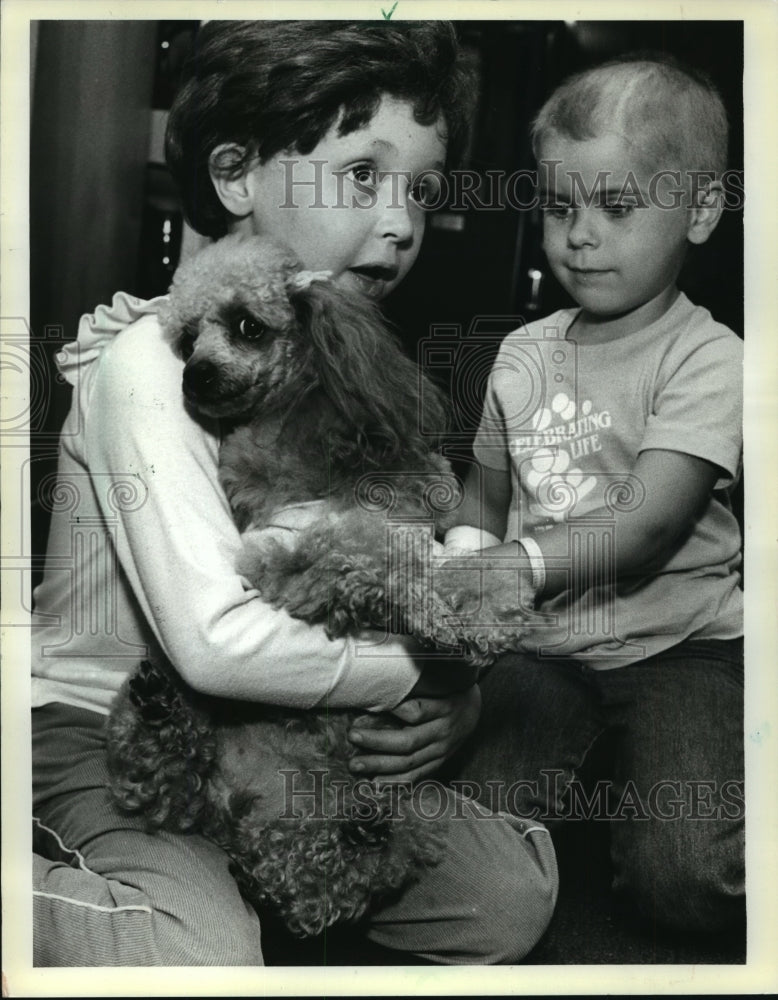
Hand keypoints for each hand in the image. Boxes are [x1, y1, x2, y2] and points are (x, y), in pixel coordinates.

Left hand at [347, 684, 480, 783]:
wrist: (474, 711)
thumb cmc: (448, 690)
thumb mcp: (439, 682)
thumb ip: (415, 687)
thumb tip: (379, 688)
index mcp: (444, 707)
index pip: (417, 712)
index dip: (395, 711)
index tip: (371, 706)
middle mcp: (443, 732)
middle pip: (408, 741)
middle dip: (377, 741)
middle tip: (353, 736)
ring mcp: (442, 751)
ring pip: (409, 762)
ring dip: (380, 765)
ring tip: (356, 764)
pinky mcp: (439, 763)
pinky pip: (416, 776)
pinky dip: (395, 782)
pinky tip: (375, 783)